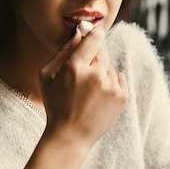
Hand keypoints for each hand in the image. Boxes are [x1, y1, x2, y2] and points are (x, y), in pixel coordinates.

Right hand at [24, 28, 127, 168]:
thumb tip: (79, 33)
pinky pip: (120, 79)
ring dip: (102, 74)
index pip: (93, 38)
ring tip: (89, 92)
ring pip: (110, 67)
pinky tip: (99, 97)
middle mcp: (96, 74)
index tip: (93, 32)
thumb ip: (62, 51)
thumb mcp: (47, 76)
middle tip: (83, 75)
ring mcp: (111, 86)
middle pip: (102, 52)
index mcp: (75, 67)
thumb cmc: (56, 105)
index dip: (94, 33)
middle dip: (94, 59)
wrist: (71, 136)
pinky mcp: (122, 97)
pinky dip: (112, 84)